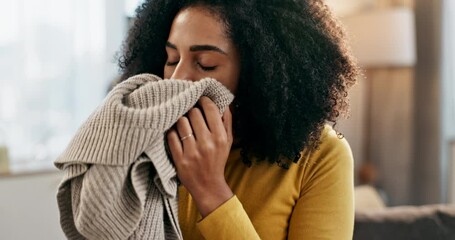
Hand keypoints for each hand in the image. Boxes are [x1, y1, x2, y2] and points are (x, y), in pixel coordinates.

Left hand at [167, 96, 233, 216]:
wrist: (208, 186)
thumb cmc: (218, 160)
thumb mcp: (228, 142)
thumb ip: (227, 122)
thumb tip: (223, 102)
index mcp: (220, 137)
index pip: (210, 109)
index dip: (203, 100)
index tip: (200, 100)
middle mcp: (207, 144)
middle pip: (193, 113)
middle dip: (191, 110)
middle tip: (191, 113)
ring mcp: (192, 152)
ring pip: (181, 122)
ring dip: (181, 120)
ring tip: (184, 123)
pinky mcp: (180, 159)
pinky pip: (171, 136)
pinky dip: (172, 132)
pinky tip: (176, 133)